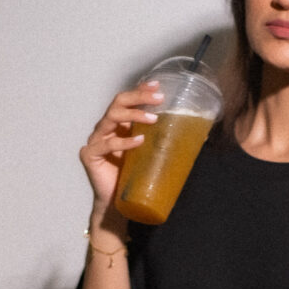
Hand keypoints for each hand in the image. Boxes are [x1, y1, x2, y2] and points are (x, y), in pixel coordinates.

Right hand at [79, 81, 164, 217]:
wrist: (117, 203)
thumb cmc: (133, 177)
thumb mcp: (149, 152)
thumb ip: (160, 139)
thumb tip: (198, 133)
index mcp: (117, 125)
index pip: (126, 101)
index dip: (139, 90)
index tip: (156, 85)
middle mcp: (105, 129)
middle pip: (118, 103)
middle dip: (139, 97)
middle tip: (159, 99)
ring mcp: (95, 140)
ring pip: (111, 118)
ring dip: (134, 115)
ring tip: (153, 119)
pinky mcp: (90, 155)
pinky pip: (107, 145)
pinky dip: (124, 142)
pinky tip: (139, 141)